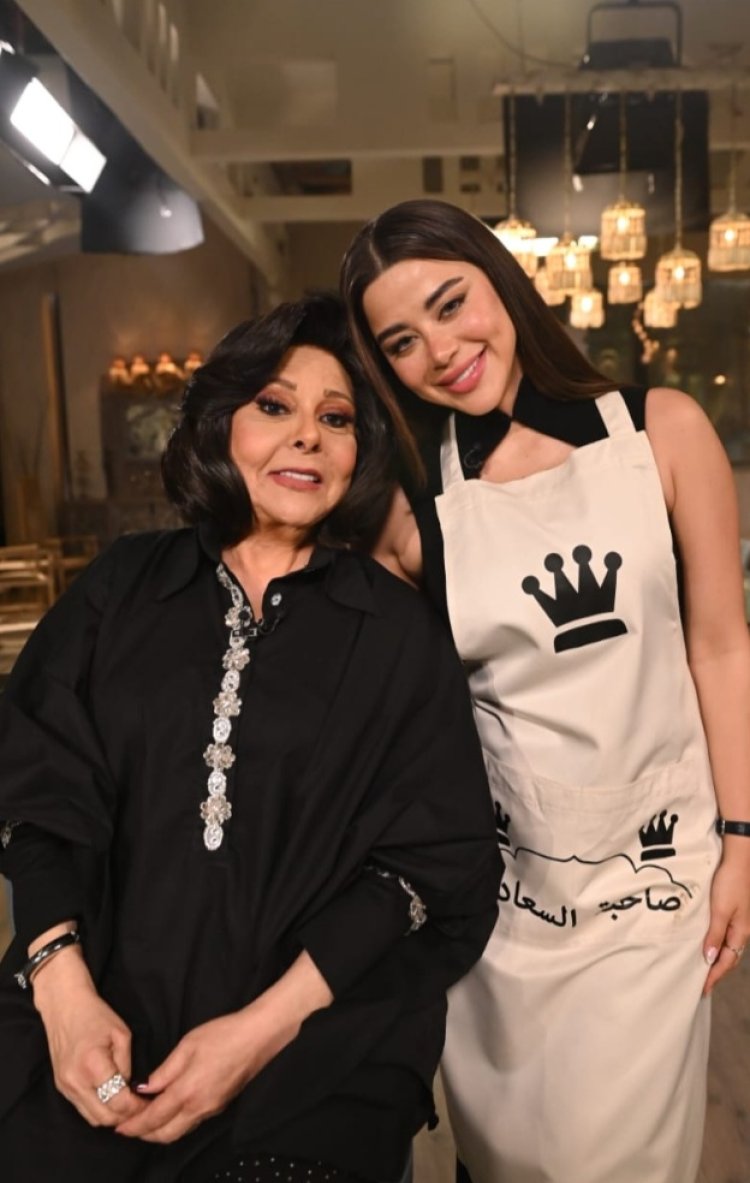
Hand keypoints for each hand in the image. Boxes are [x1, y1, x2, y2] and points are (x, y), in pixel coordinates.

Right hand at [32, 948, 148, 1126]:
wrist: (64, 1007)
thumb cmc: (96, 1015)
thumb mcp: (122, 1034)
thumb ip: (127, 1065)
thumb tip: (129, 1088)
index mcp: (93, 1066)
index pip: (118, 1102)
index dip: (137, 1107)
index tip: (150, 1104)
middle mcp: (76, 1082)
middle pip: (105, 1118)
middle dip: (126, 1116)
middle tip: (142, 1107)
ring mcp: (66, 1087)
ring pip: (93, 1118)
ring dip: (112, 1116)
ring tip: (128, 1105)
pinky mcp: (61, 1088)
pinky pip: (82, 1109)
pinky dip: (98, 1108)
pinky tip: (111, 1099)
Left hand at [116, 950, 332, 1143]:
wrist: (258, 1036)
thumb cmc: (223, 1034)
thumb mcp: (188, 1045)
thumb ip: (165, 1070)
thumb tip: (145, 1089)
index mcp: (187, 1092)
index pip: (153, 1119)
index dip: (134, 1126)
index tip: (119, 1128)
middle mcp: (199, 1108)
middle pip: (165, 1135)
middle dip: (144, 1135)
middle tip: (128, 1126)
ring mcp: (212, 1109)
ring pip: (180, 1131)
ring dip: (160, 1131)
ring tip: (146, 1120)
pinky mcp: (221, 1105)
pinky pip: (192, 1123)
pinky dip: (176, 1123)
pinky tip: (171, 1109)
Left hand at [702, 842, 749, 994]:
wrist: (741, 859)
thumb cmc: (730, 883)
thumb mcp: (720, 910)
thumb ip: (715, 934)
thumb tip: (708, 958)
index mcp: (741, 933)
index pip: (726, 962)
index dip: (714, 976)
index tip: (702, 989)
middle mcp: (743, 930)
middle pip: (729, 957)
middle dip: (716, 972)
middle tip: (702, 984)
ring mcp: (740, 921)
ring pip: (728, 947)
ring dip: (717, 959)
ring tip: (704, 968)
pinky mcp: (735, 911)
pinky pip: (726, 935)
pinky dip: (718, 944)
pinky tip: (709, 943)